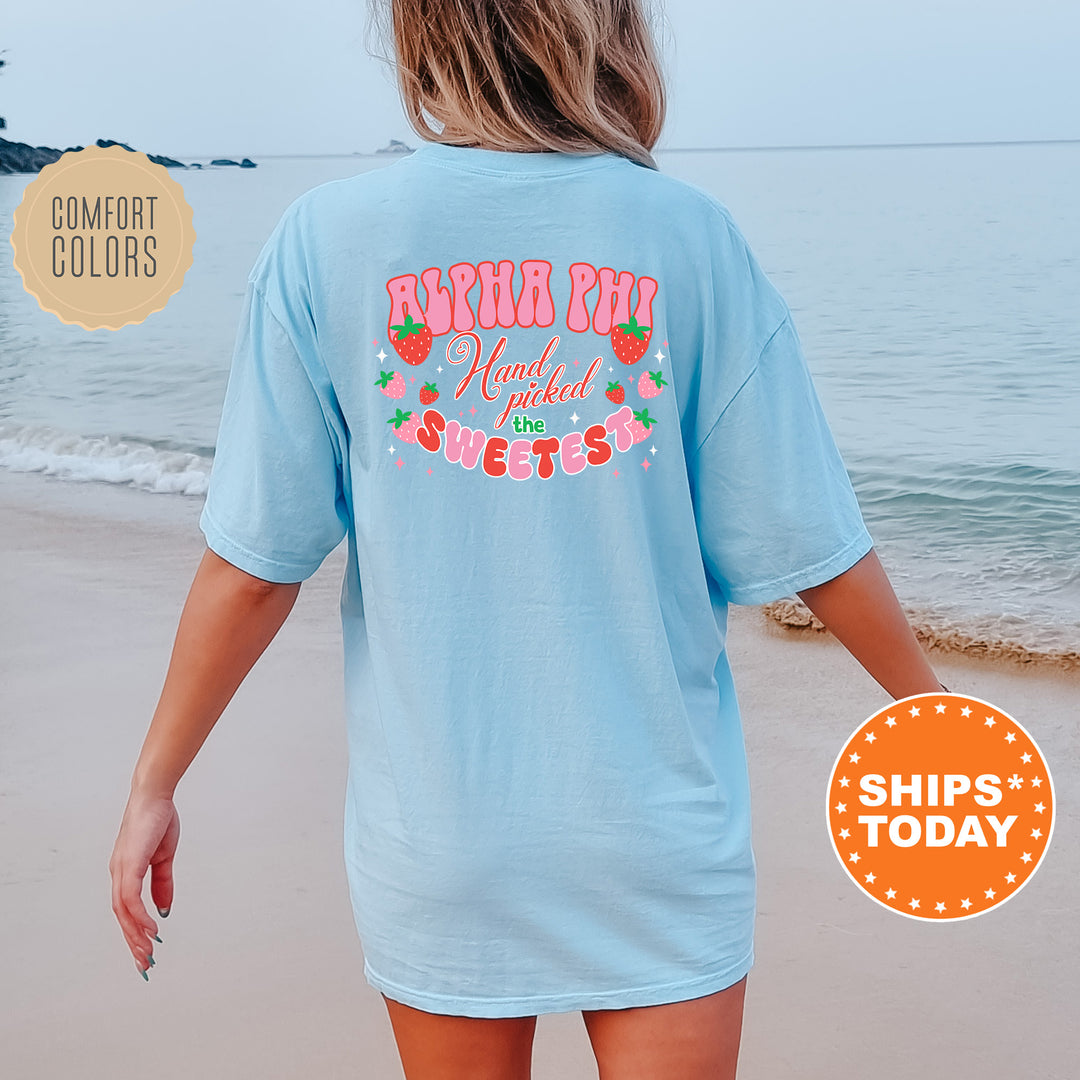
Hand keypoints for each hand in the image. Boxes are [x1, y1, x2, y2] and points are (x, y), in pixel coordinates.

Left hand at [109, 790, 179, 976]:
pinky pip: (131, 898)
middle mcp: (118, 874)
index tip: (145, 951)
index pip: (127, 909)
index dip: (135, 931)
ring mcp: (121, 869)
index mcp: (126, 872)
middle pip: (122, 916)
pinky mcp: (128, 864)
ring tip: (149, 952)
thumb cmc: (158, 820)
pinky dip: (139, 916)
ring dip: (135, 934)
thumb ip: (163, 883)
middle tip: (145, 964)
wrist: (155, 796)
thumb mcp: (164, 857)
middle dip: (133, 942)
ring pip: (124, 912)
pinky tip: (152, 928)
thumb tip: (164, 910)